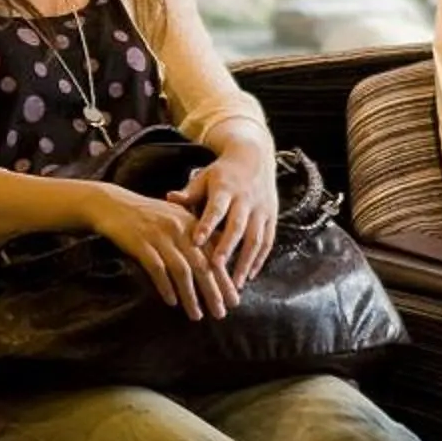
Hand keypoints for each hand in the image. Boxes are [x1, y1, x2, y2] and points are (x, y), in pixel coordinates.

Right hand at [85, 185, 237, 320]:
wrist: (111, 203)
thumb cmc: (145, 215)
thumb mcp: (174, 218)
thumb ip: (194, 235)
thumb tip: (215, 261)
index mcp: (190, 223)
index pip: (214, 253)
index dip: (225, 277)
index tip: (234, 297)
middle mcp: (179, 228)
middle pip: (202, 264)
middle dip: (214, 291)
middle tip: (222, 313)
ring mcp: (159, 235)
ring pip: (182, 270)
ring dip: (191, 296)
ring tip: (197, 316)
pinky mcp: (140, 243)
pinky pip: (157, 269)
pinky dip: (166, 287)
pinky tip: (171, 302)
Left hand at [173, 149, 278, 286]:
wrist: (254, 156)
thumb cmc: (222, 173)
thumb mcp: (204, 177)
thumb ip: (189, 193)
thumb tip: (169, 198)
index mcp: (226, 188)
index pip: (216, 208)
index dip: (207, 225)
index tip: (196, 242)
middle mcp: (246, 199)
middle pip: (237, 226)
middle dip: (227, 248)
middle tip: (216, 269)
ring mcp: (261, 208)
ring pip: (256, 238)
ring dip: (246, 261)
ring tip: (235, 283)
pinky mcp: (272, 216)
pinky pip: (268, 241)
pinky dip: (260, 259)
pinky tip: (250, 275)